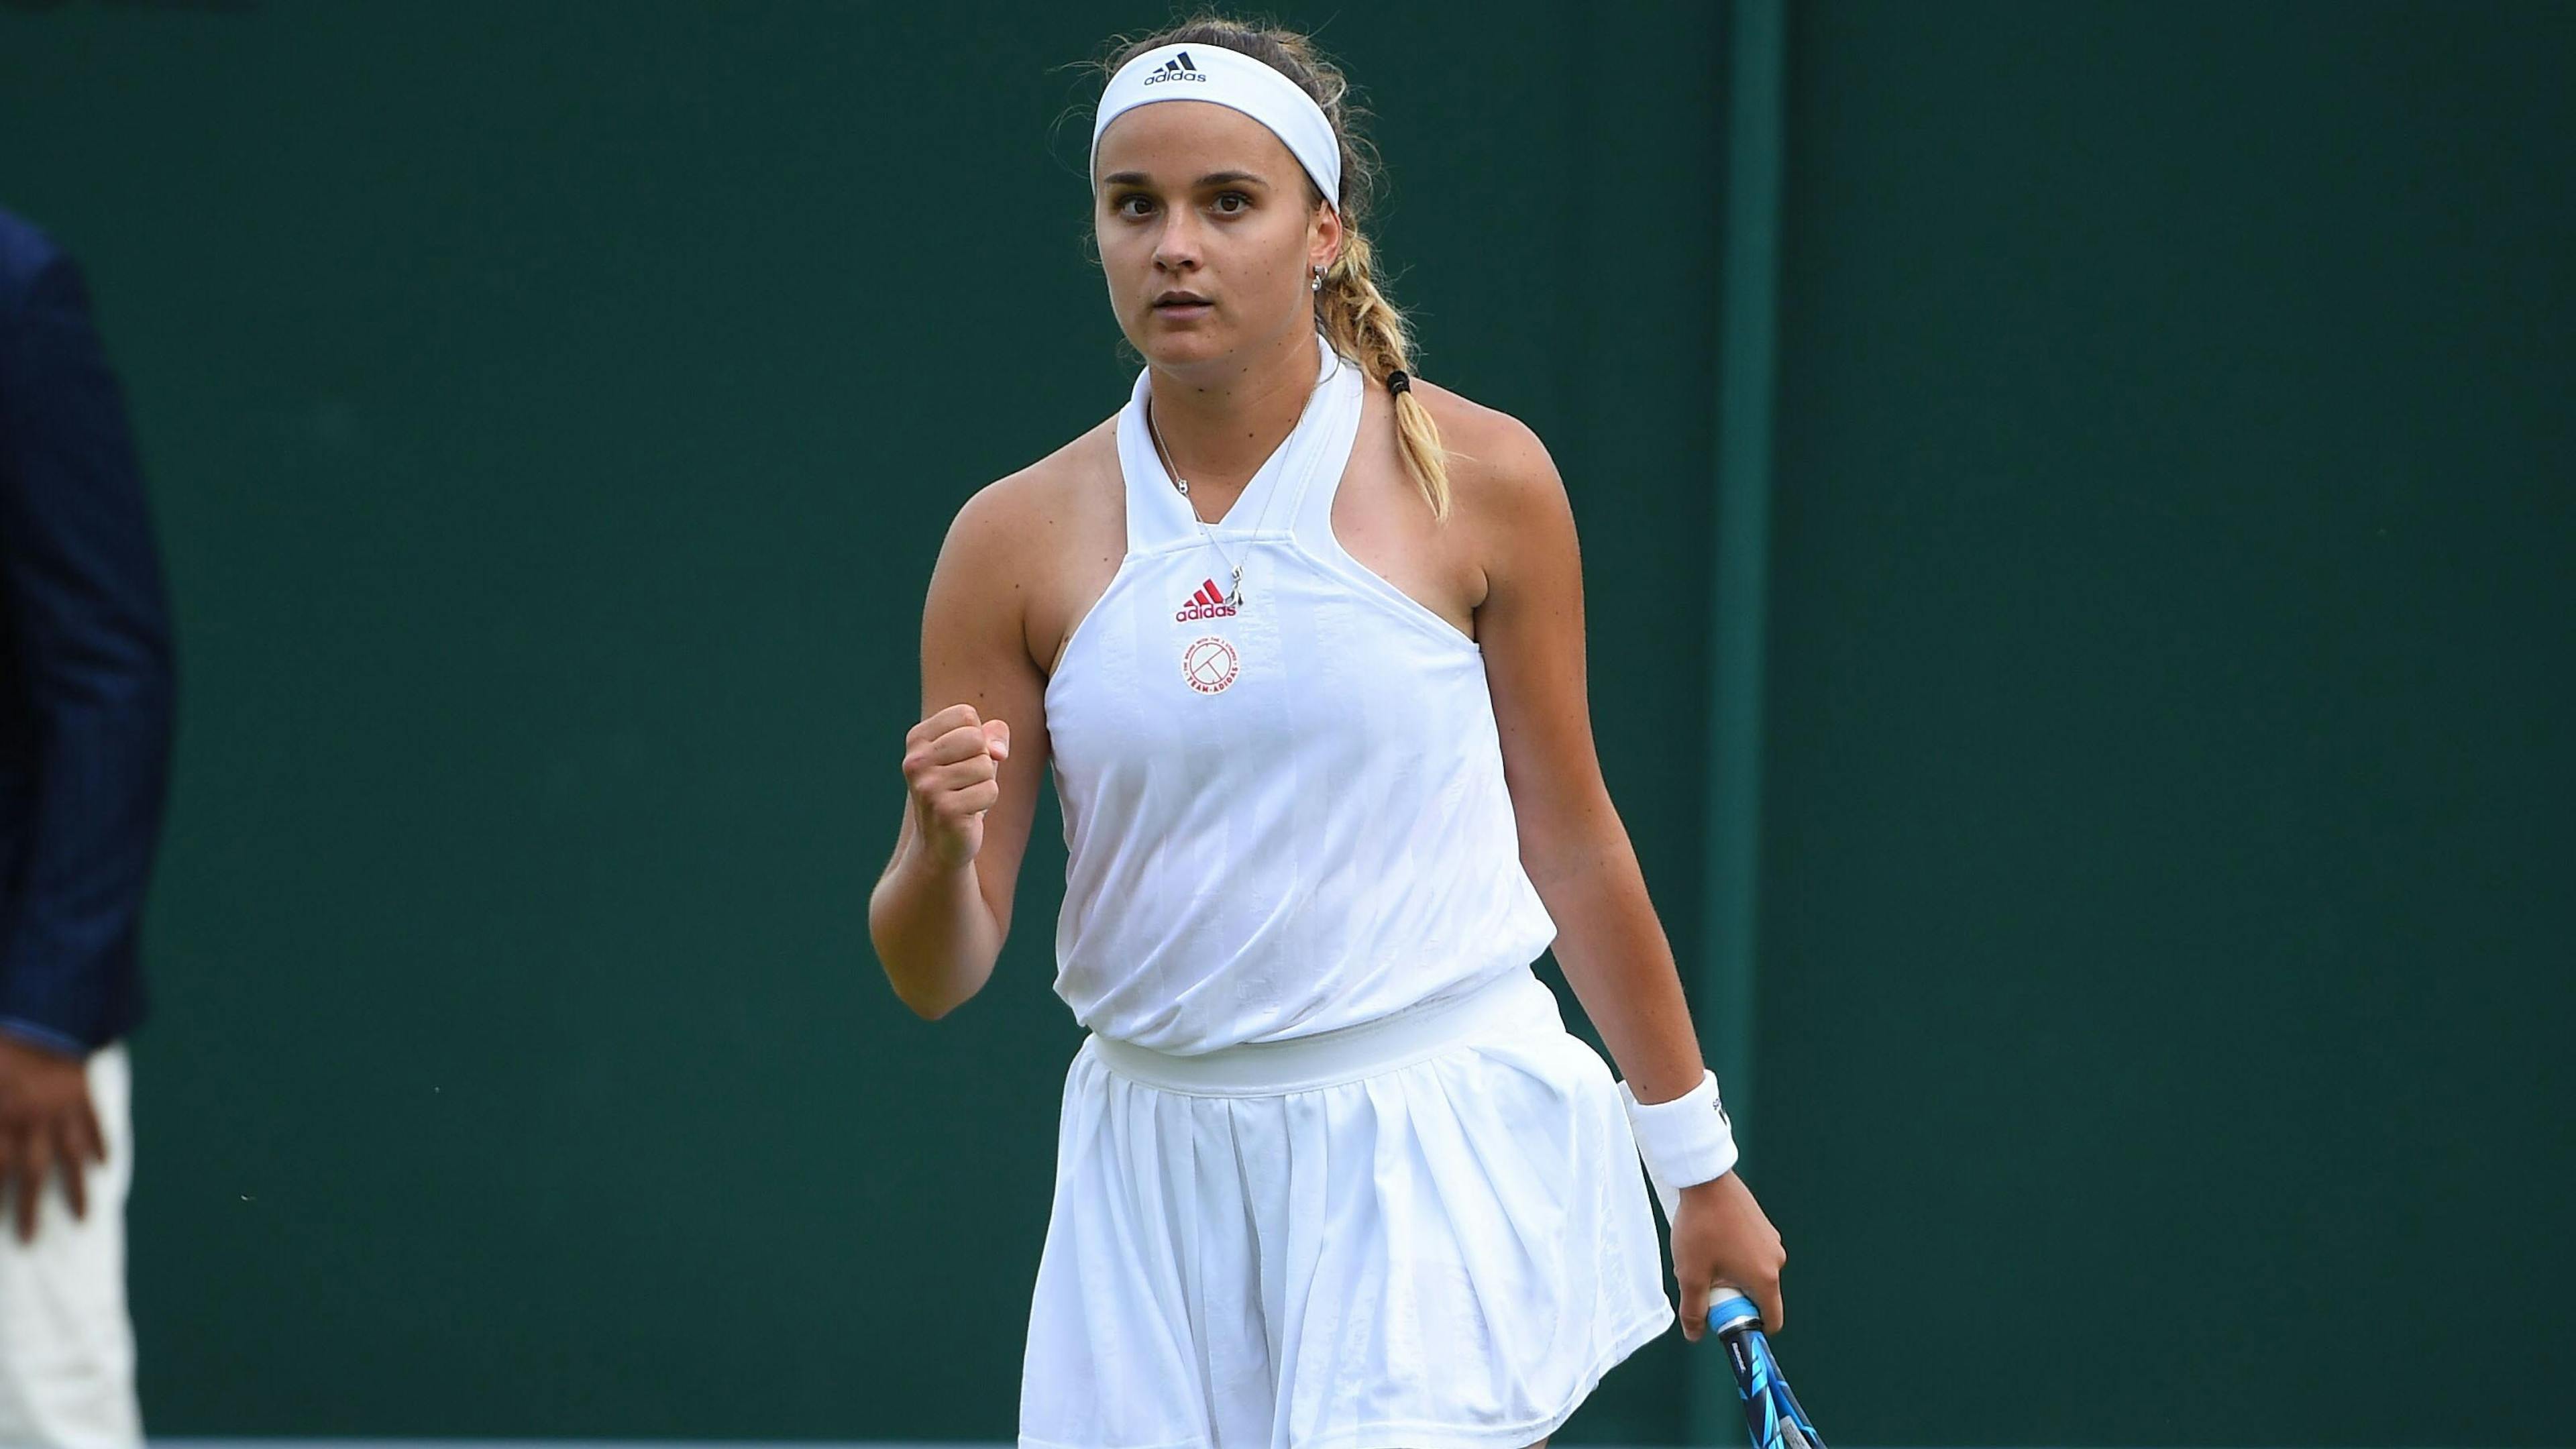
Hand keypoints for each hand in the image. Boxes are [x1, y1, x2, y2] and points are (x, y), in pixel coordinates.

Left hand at [0, 1033, 105, 1243]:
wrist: (41, 1008)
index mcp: (1, 1116)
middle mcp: (32, 1120)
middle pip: (32, 1173)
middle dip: (30, 1208)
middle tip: (31, 1239)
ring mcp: (61, 1108)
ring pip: (71, 1157)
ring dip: (77, 1189)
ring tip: (84, 1219)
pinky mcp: (82, 1092)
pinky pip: (94, 1124)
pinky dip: (101, 1145)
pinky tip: (105, 1165)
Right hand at [903, 703, 1010, 869]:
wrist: (941, 841)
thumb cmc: (961, 788)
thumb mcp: (976, 753)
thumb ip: (993, 734)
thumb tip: (998, 751)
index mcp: (917, 739)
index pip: (966, 715)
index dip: (977, 736)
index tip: (961, 757)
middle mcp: (916, 761)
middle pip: (976, 738)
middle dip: (983, 759)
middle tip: (965, 780)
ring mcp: (927, 786)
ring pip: (986, 765)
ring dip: (985, 782)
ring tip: (965, 795)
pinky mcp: (944, 810)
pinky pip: (990, 790)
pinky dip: (987, 801)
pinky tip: (968, 811)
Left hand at [1670, 1170, 1786, 1341]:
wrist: (1706, 1180)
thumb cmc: (1700, 1227)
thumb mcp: (1691, 1275)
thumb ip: (1693, 1309)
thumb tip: (1695, 1335)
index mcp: (1765, 1278)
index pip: (1771, 1319)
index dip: (1751, 1328)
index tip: (1727, 1321)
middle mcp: (1776, 1260)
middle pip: (1758, 1296)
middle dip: (1732, 1297)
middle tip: (1705, 1283)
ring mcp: (1771, 1240)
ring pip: (1752, 1272)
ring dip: (1730, 1274)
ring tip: (1704, 1257)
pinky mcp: (1763, 1225)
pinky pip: (1751, 1252)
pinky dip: (1733, 1255)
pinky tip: (1711, 1240)